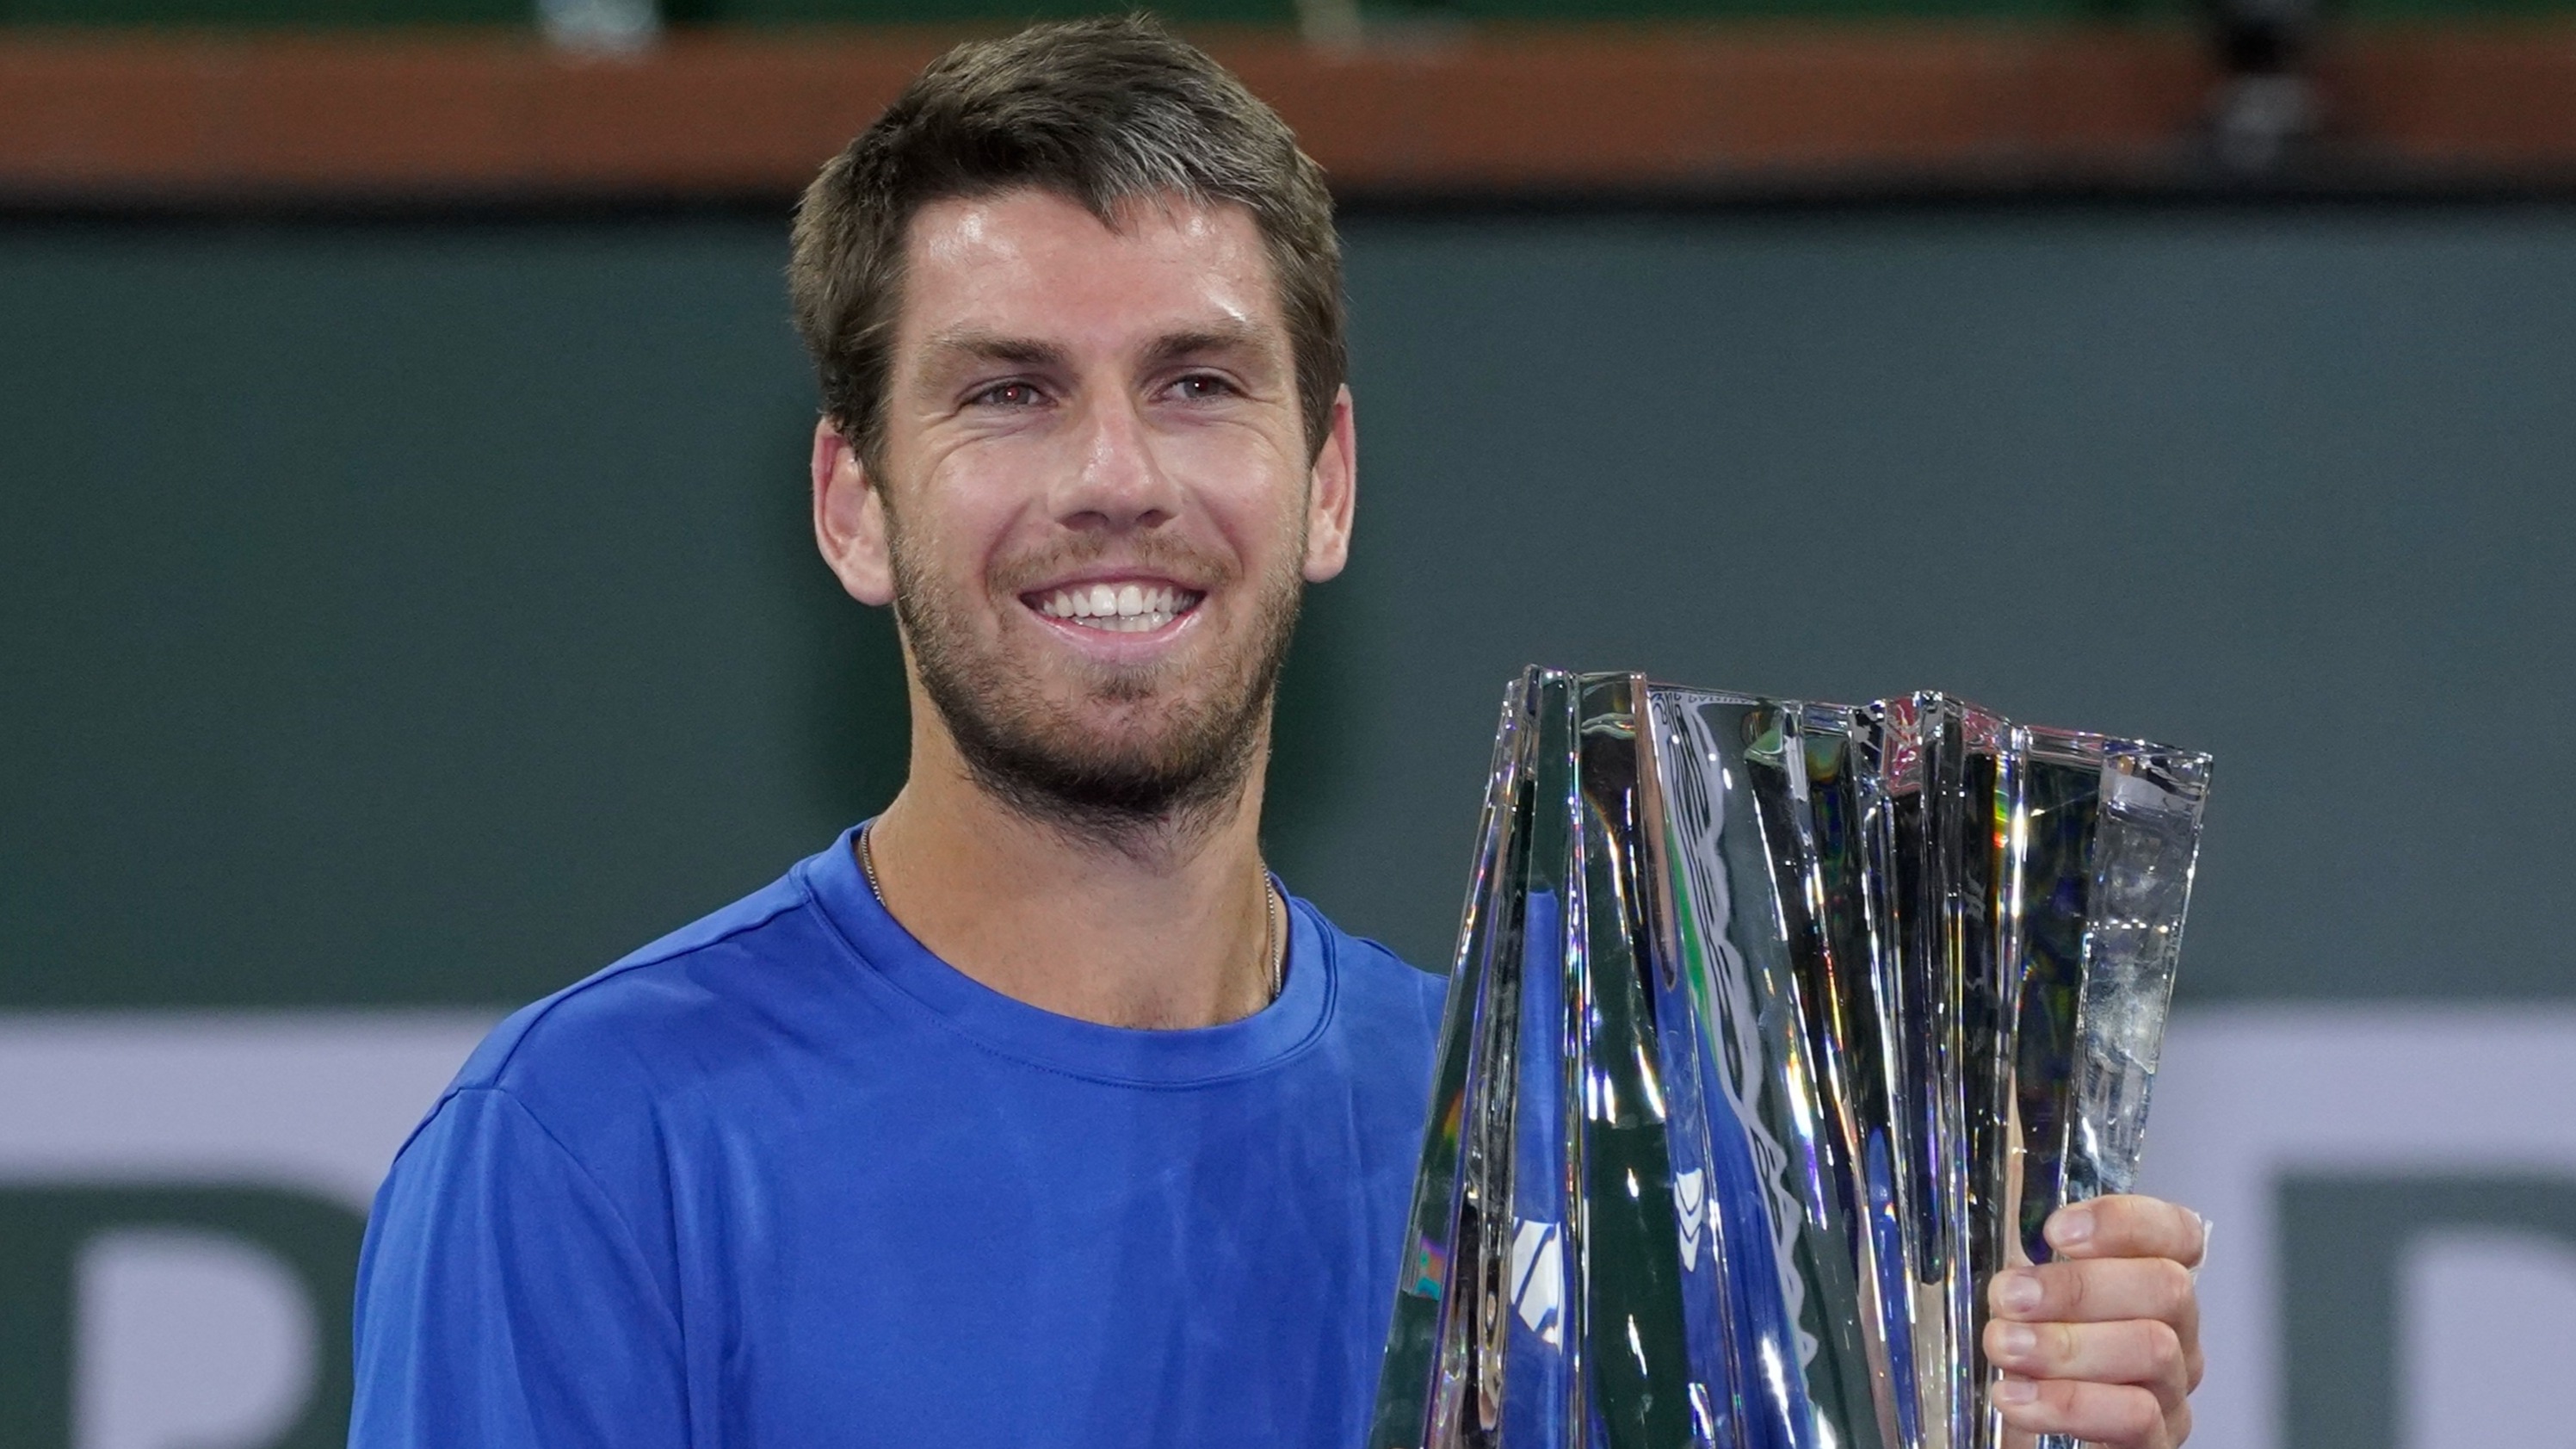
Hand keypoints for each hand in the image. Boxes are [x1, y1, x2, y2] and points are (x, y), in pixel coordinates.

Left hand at [1983, 1194, 2206, 1448]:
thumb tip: (2010, 1191)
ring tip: (2003, 1346)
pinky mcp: (2156, 1444)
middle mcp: (2176, 1334)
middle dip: (2078, 1287)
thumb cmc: (2023, 1356)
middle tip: (2008, 1297)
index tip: (2056, 1232)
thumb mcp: (2021, 1299)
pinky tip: (2016, 1397)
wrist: (2021, 1433)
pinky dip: (2069, 1403)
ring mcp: (2172, 1392)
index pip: (2178, 1234)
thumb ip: (2025, 1251)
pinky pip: (2136, 1418)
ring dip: (2066, 1345)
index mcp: (2150, 1285)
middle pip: (2167, 1287)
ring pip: (2153, 1349)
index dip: (2125, 1223)